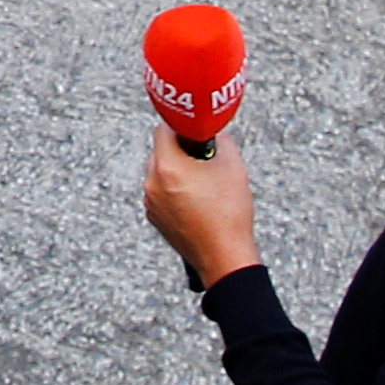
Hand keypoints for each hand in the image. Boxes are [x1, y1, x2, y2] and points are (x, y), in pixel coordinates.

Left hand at [139, 118, 262, 287]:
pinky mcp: (155, 219)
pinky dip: (174, 191)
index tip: (197, 135)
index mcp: (167, 166)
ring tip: (203, 183)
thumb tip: (215, 133)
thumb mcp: (233, 166)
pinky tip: (197, 201)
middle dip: (181, 151)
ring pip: (160, 174)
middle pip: (160, 152)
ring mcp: (151, 203)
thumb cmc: (229, 213)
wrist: (224, 256)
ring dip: (177, 172)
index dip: (183, 128)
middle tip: (204, 159)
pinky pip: (160, 194)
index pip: (164, 130)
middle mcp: (152, 183)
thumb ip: (222, 140)